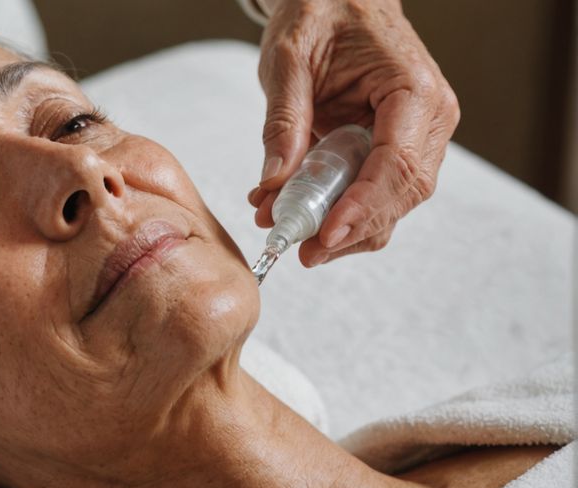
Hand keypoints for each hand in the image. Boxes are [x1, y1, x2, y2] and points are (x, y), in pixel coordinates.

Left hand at [247, 0, 459, 266]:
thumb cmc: (320, 14)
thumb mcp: (288, 60)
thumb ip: (283, 123)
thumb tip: (272, 185)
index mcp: (414, 91)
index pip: (396, 164)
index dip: (362, 208)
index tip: (323, 236)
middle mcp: (428, 119)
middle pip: (400, 195)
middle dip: (349, 229)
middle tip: (300, 250)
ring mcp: (416, 137)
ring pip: (390, 204)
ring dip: (340, 227)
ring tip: (287, 232)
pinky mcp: (395, 149)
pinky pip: (372, 192)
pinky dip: (335, 210)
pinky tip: (295, 214)